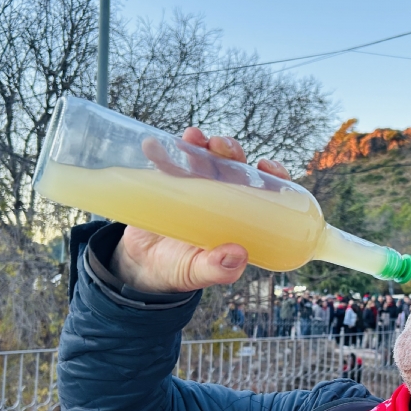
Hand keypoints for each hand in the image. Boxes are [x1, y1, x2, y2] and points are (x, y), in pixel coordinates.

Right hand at [110, 129, 291, 292]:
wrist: (140, 267)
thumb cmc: (178, 270)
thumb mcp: (199, 273)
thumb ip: (218, 270)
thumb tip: (239, 254)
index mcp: (239, 218)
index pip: (264, 191)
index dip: (271, 175)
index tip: (265, 165)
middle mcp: (221, 199)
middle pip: (233, 168)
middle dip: (231, 151)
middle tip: (221, 146)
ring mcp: (194, 189)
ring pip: (203, 158)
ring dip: (200, 144)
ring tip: (192, 137)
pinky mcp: (167, 185)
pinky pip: (166, 163)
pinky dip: (160, 152)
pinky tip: (153, 146)